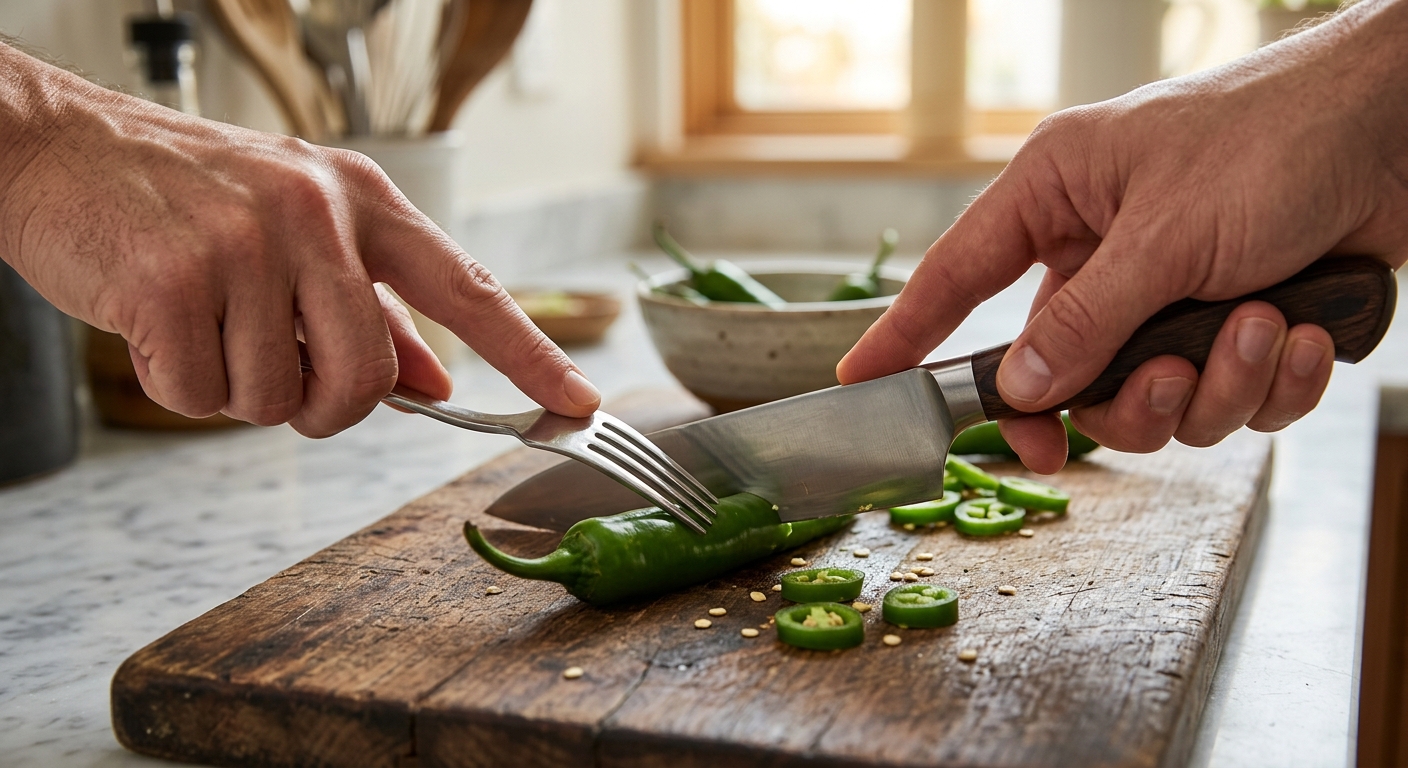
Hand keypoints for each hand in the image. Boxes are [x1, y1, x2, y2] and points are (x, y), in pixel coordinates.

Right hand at [0, 43, 599, 436]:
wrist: (59, 147)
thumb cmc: (189, 196)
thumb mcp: (299, 233)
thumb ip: (374, 308)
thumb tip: (437, 383)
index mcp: (360, 200)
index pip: (467, 287)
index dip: (529, 355)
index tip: (577, 404)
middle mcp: (315, 216)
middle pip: (368, 378)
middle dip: (327, 408)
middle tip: (286, 381)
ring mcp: (245, 245)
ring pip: (280, 399)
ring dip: (240, 391)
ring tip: (207, 327)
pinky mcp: (172, 282)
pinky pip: (204, 395)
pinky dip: (180, 384)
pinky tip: (161, 325)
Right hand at [839, 0, 1407, 472]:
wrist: (1404, 129)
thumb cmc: (1276, 137)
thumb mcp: (1168, 232)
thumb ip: (1085, 320)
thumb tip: (1021, 388)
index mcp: (1058, 197)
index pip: (957, 277)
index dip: (906, 334)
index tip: (860, 384)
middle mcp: (1103, 250)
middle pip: (1064, 375)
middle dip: (1124, 397)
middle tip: (1160, 385)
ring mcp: (1166, 293)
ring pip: (1149, 400)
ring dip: (1213, 383)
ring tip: (1260, 327)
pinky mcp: (1229, 323)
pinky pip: (1224, 399)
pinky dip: (1269, 382)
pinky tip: (1304, 333)